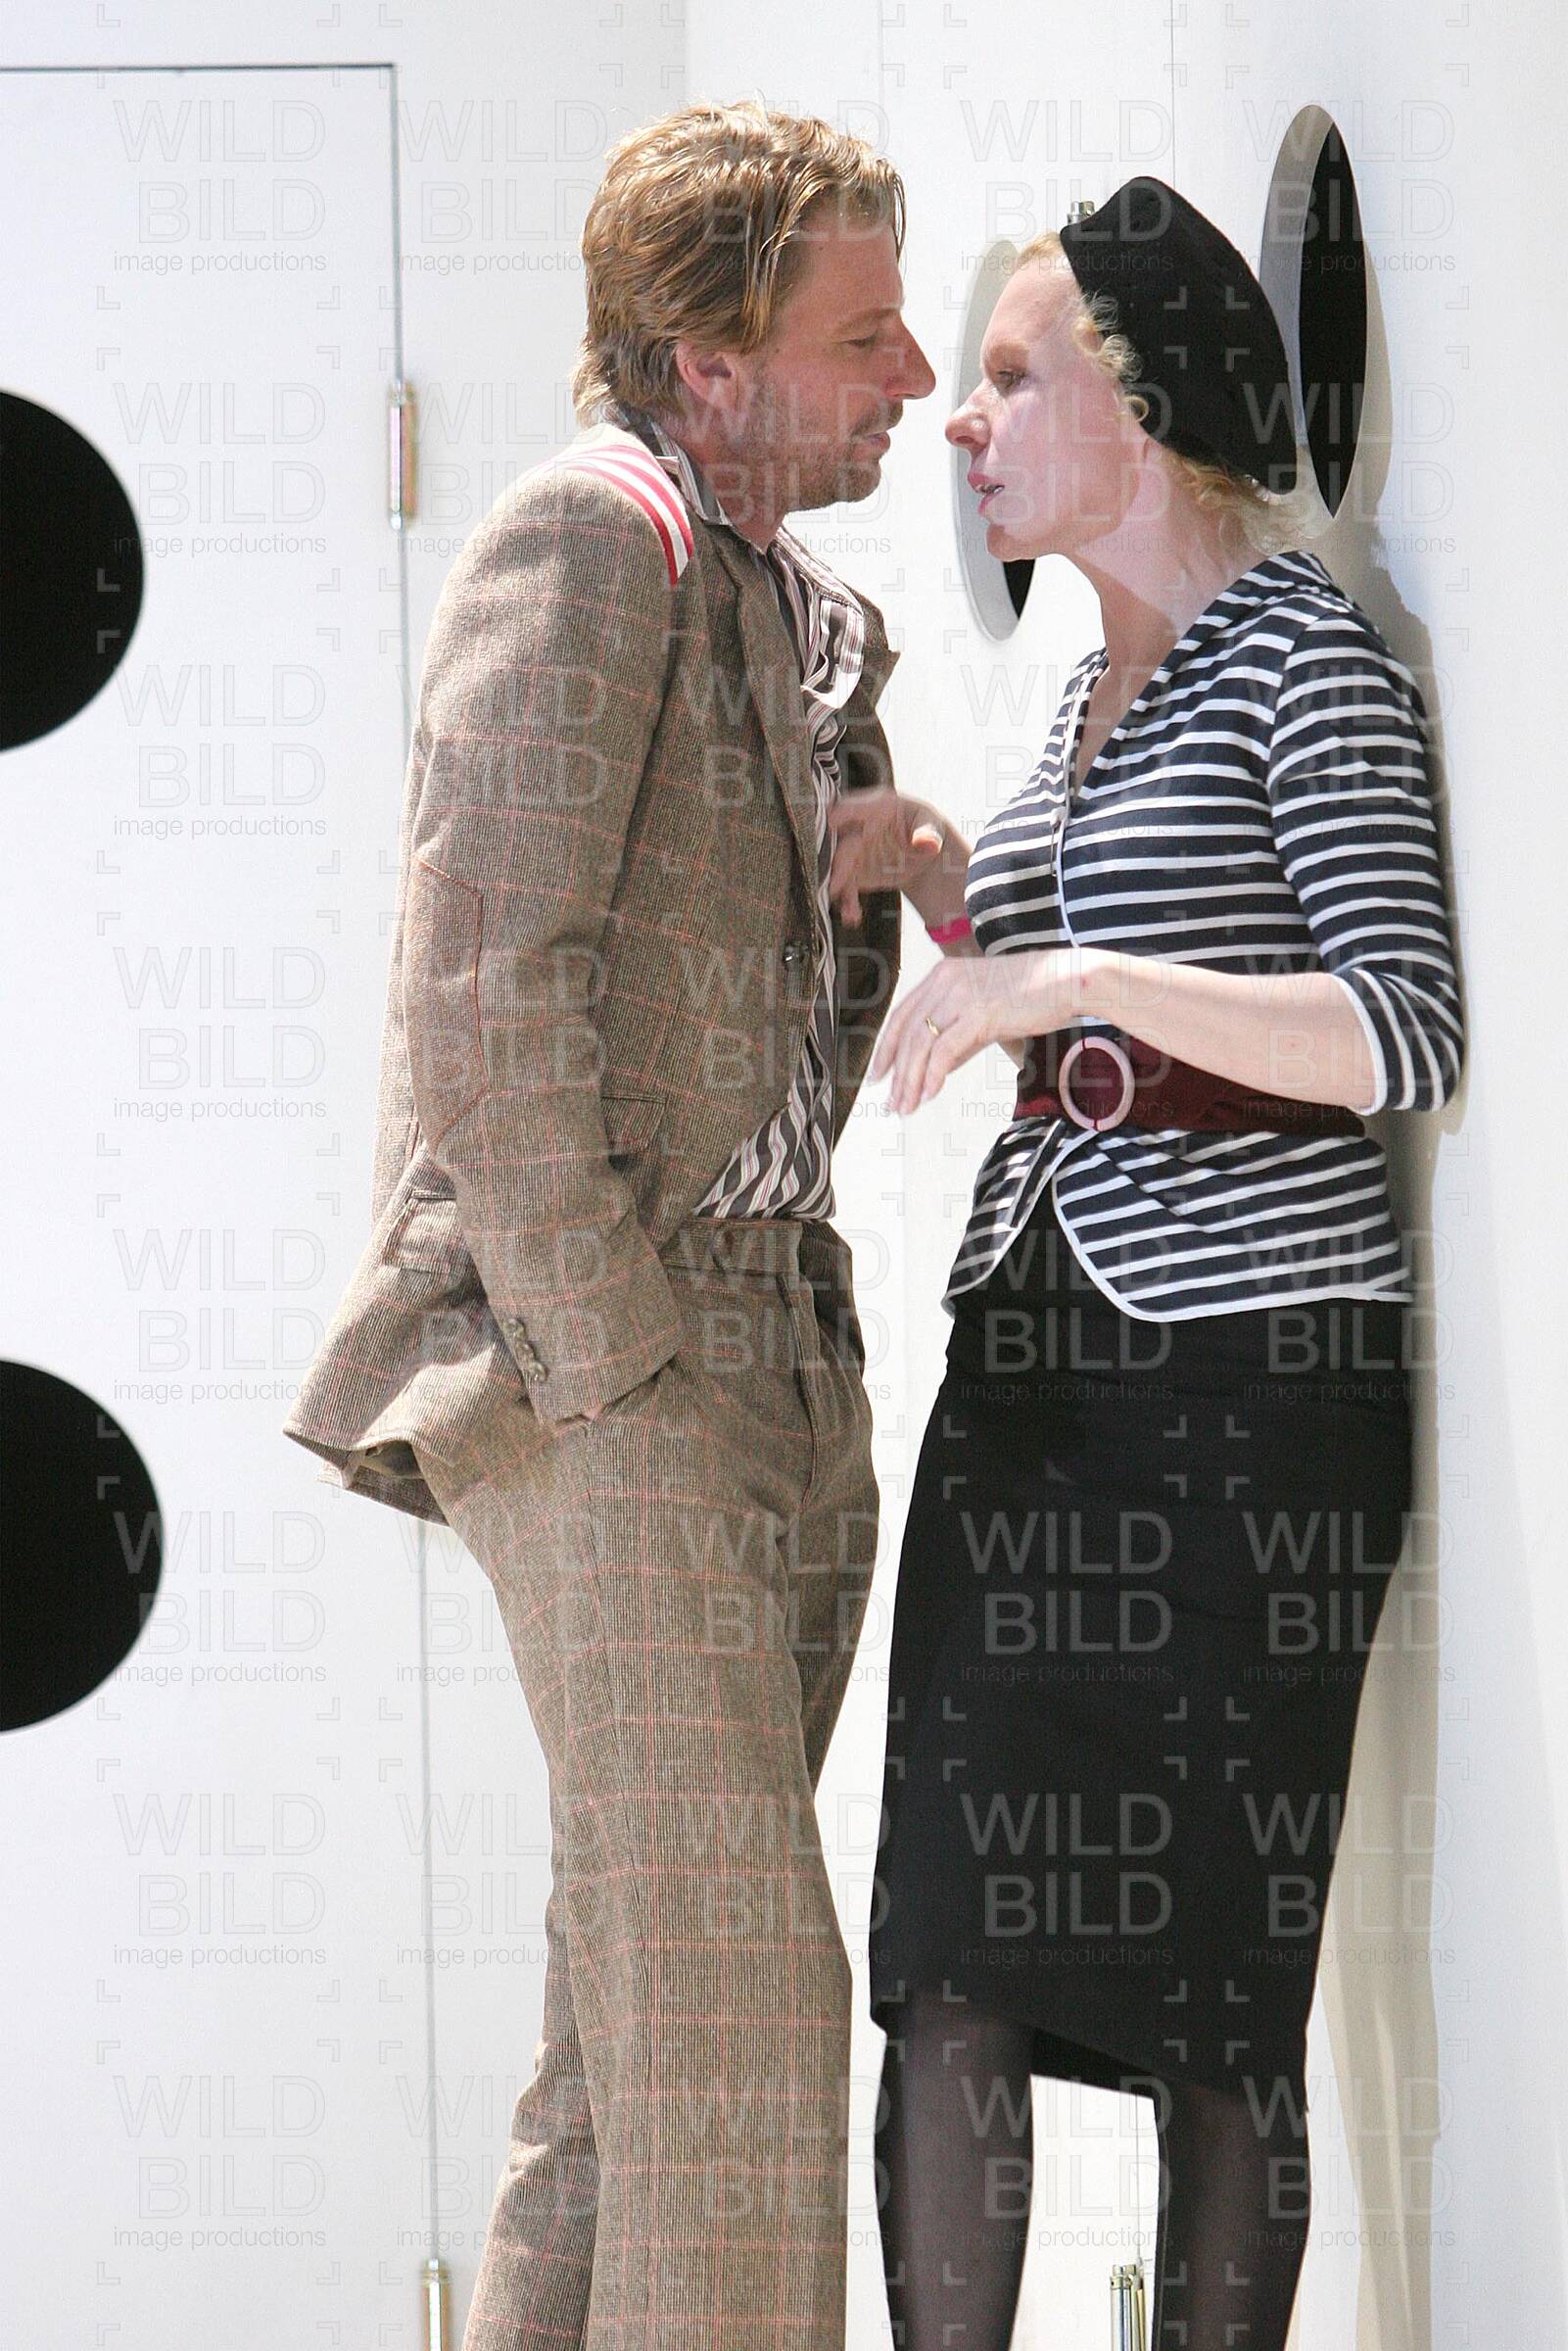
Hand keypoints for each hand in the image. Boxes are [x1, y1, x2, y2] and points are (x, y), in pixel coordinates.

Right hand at [824, 787, 950, 924]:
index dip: (838, 815)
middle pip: (836, 842)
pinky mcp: (852, 872)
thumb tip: (927, 843)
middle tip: (832, 884)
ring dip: (838, 888)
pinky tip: (853, 916)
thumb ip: (928, 834)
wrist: (923, 852)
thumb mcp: (932, 827)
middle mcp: (856, 827)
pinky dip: (847, 902)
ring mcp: (852, 850)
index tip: (830, 826)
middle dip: (830, 862)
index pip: (850, 807)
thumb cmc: (927, 828)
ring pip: (836, 868)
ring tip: (848, 910)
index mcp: (875, 807)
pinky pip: (845, 887)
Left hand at [869, 949, 1083, 1112]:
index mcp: (942, 976)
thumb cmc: (1032, 996)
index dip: (886, 1048)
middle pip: (907, 1032)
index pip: (902, 1015)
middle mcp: (945, 981)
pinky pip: (945, 1049)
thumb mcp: (985, 1013)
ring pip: (921, 1043)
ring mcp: (961, 994)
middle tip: (891, 1102)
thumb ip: (959, 1037)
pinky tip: (929, 1094)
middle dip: (896, 1072)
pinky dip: (933, 1074)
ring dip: (911, 1080)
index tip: (878, 1076)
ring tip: (908, 1106)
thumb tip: (937, 1070)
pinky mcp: (979, 1010)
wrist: (1067, 982)